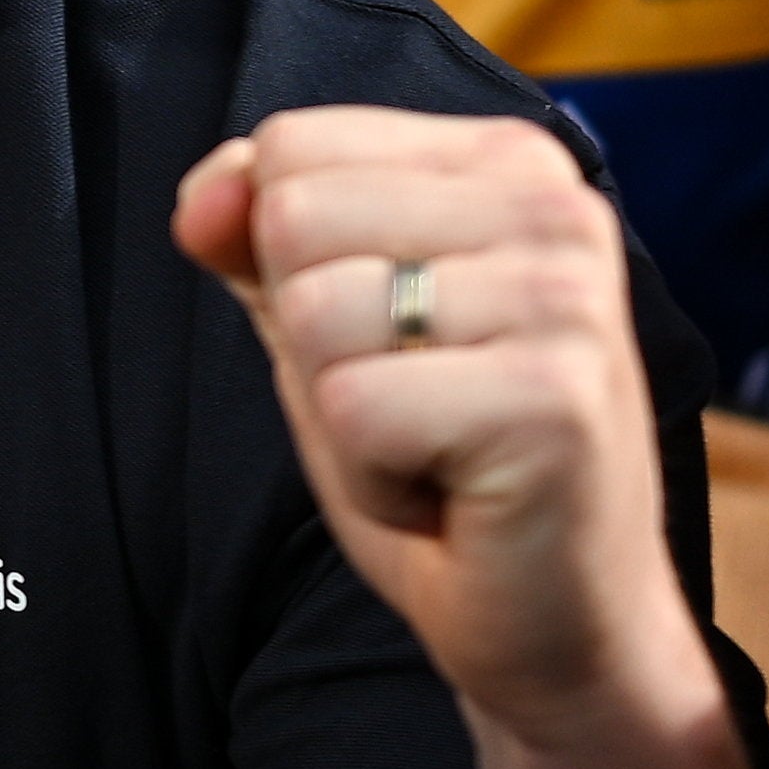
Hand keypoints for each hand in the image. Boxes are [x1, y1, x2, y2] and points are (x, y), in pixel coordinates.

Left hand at [177, 107, 702, 742]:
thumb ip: (258, 239)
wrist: (562, 623)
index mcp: (511, 161)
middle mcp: (557, 208)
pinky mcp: (551, 399)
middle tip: (413, 406)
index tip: (392, 341)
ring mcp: (566, 299)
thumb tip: (203, 196)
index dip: (292, 263)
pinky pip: (350, 409)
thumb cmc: (441, 462)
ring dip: (342, 415)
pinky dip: (374, 477)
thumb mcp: (327, 329)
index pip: (292, 144)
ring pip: (315, 313)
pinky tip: (453, 496)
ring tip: (434, 448)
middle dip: (313, 341)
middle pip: (293, 217)